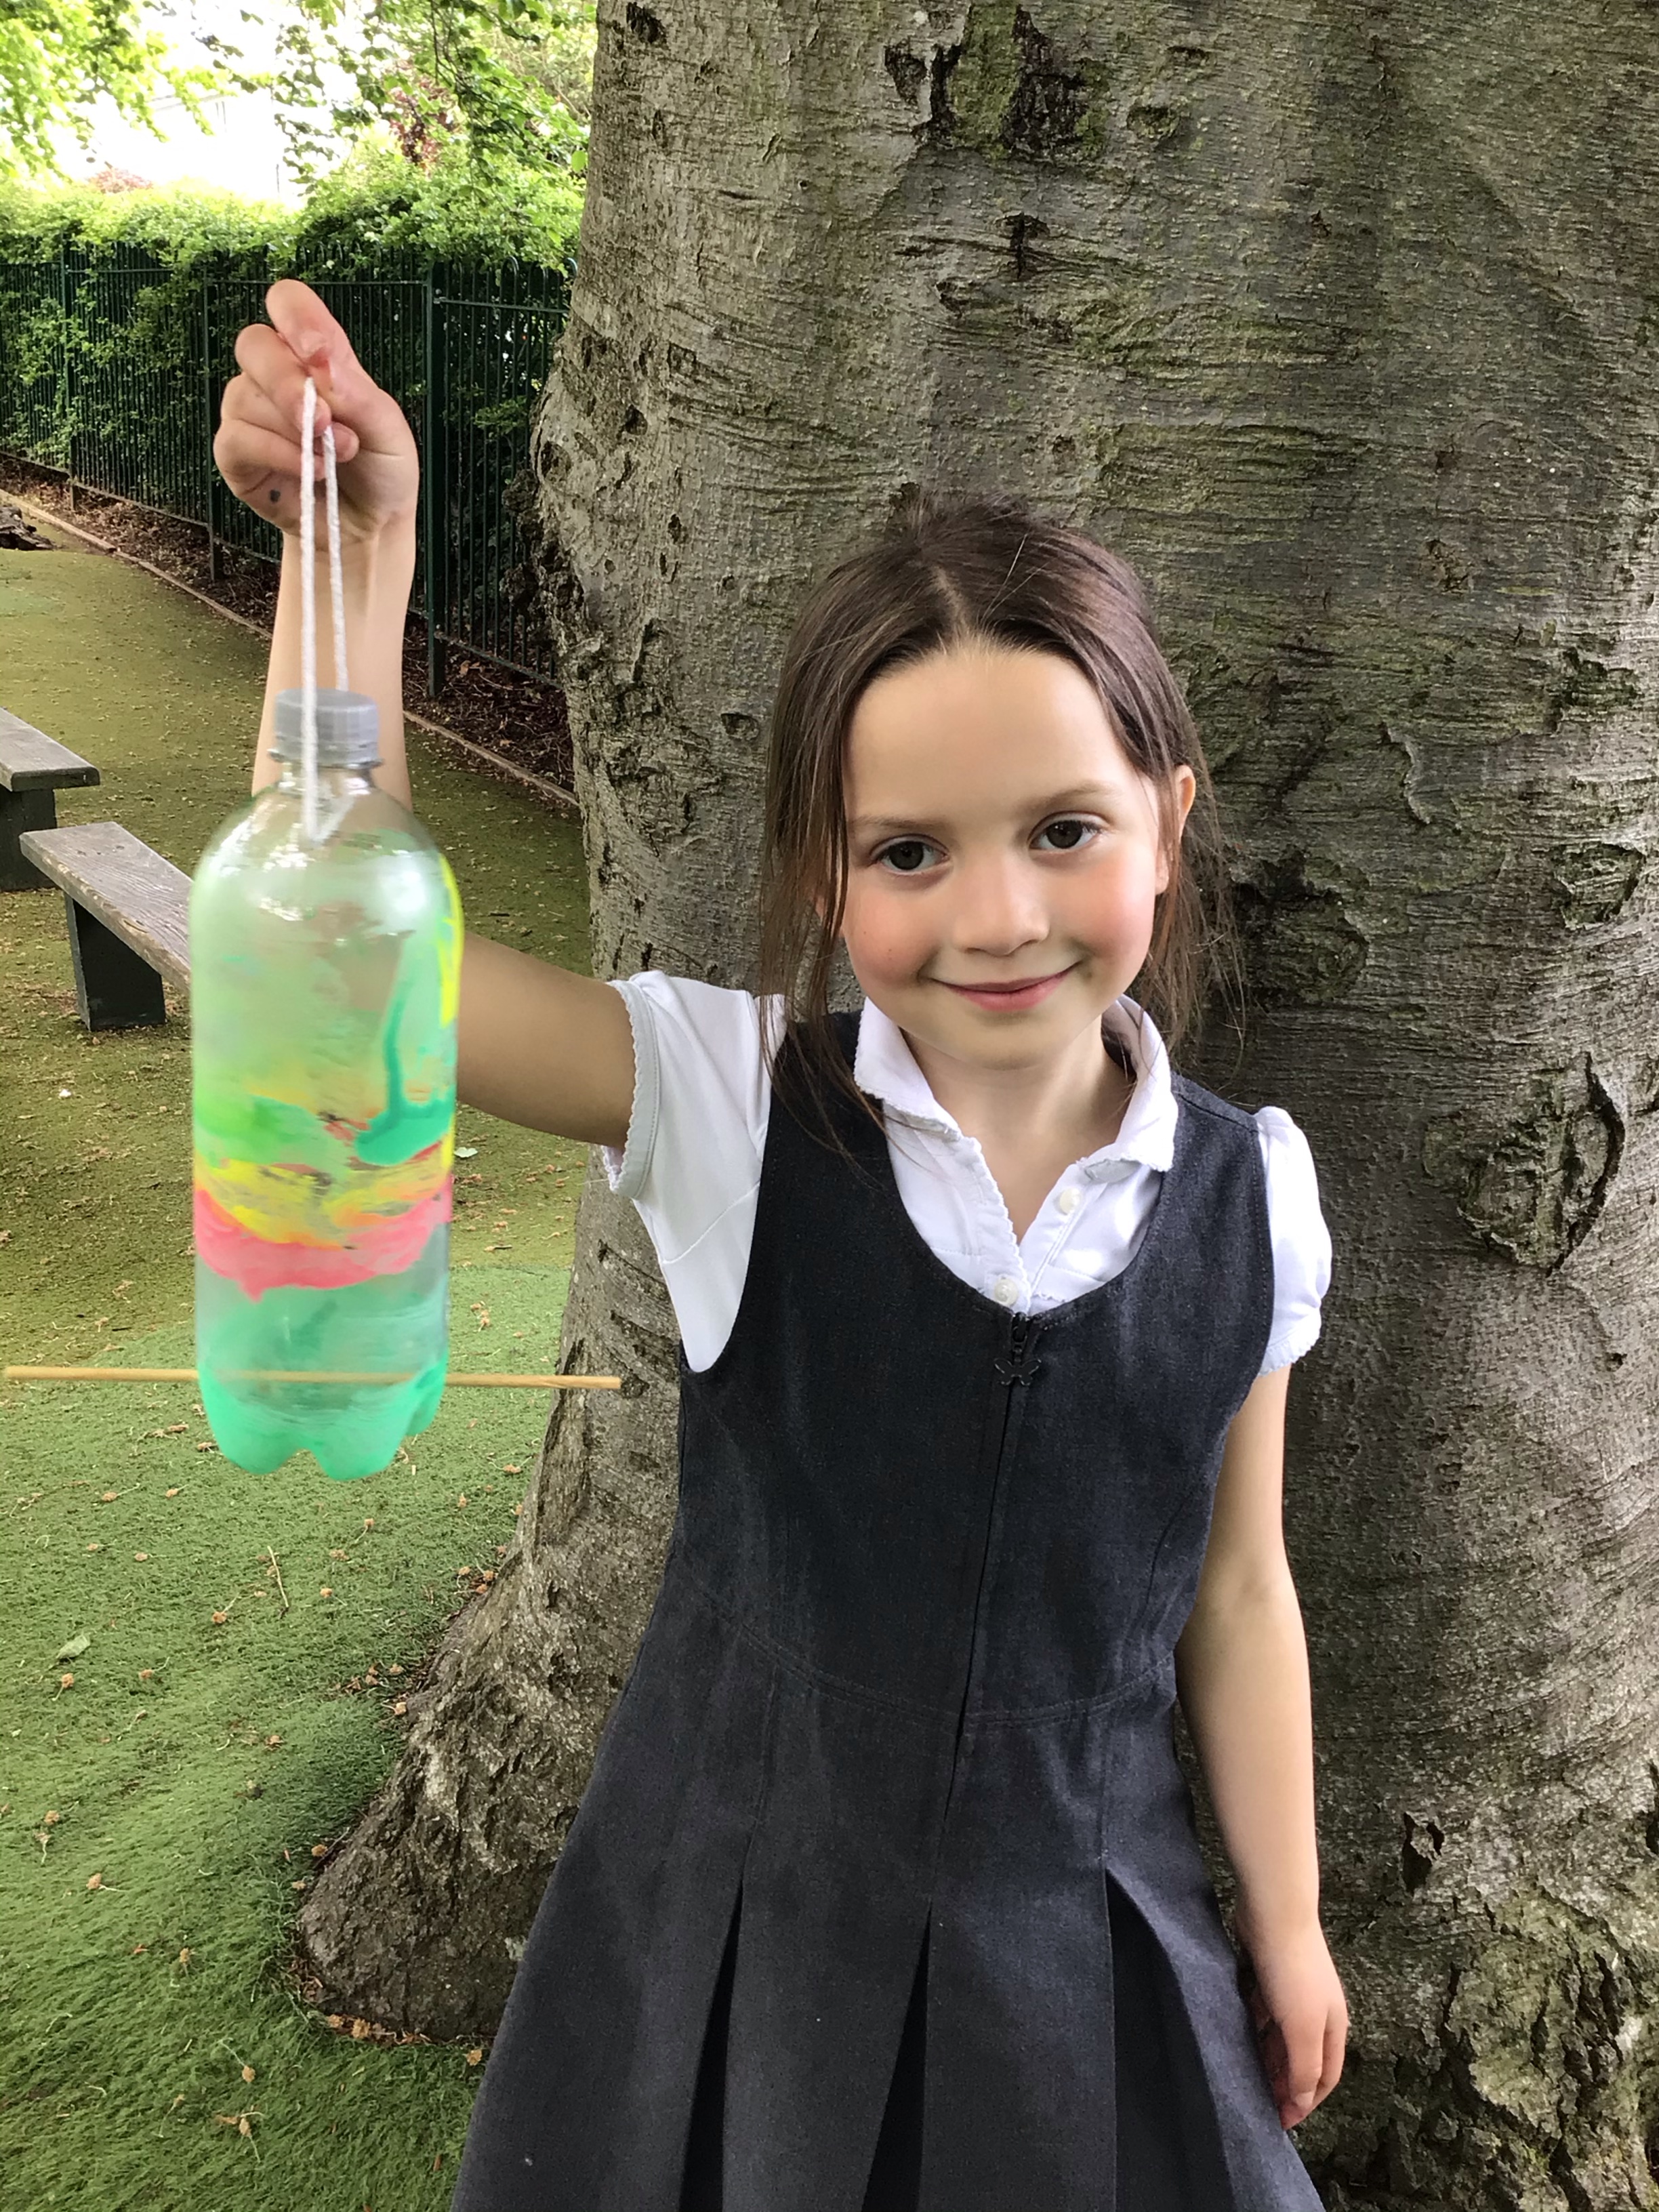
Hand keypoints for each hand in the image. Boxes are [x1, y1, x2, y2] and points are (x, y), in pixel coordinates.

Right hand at [214, 278, 418, 542]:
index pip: (287, 304)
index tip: (318, 354)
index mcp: (315, 355)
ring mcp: (251, 412)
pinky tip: (308, 471)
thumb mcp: (388, 428)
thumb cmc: (380, 469)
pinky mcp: (236, 454)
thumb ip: (357, 393)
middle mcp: (275, 375)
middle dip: (288, 384)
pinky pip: (236, 438)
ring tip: (334, 459)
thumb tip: (323, 366)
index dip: (296, 318)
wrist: (368, 527)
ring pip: (244, 396)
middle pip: (253, 344)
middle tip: (325, 421)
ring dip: (294, 432)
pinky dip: (275, 454)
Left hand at [1232, 1916, 1347, 2129]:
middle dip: (1284, 2081)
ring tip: (1244, 2073)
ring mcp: (1294, 1991)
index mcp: (1333, 2027)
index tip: (1280, 2121)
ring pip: (1280, 2035)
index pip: (1325, 2078)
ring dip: (1267, 2056)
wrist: (1274, 1912)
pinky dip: (1254, 2026)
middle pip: (1302, 2058)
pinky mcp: (1270, 1974)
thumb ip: (1304, 2068)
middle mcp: (1318, 2011)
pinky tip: (1236, 2033)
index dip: (1305, 2102)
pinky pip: (1263, 2011)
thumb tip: (1301, 2103)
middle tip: (1258, 2101)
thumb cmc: (1293, 1972)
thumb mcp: (1302, 2028)